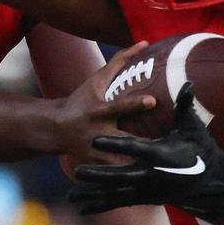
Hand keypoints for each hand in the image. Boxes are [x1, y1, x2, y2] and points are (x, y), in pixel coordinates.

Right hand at [55, 42, 157, 170]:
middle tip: (167, 149)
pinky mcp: (96, 166)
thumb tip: (144, 43)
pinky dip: (130, 178)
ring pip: (120, 163)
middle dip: (143, 146)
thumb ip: (120, 62)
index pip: (118, 107)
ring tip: (163, 170)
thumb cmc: (81, 99)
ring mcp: (95, 152)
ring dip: (139, 166)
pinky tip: (149, 181)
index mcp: (97, 111)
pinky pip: (116, 174)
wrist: (55, 128)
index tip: (153, 101)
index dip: (135, 105)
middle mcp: (96, 132)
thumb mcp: (96, 80)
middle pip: (123, 141)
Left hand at [69, 83, 223, 214]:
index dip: (114, 144)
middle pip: (120, 176)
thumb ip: (185, 105)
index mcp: (161, 155)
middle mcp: (152, 176)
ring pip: (116, 193)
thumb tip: (187, 82)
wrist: (212, 180)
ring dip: (94, 193)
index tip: (95, 139)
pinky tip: (82, 207)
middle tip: (77, 170)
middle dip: (98, 174)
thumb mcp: (193, 127)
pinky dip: (101, 205)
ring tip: (71, 193)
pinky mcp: (146, 198)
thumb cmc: (202, 150)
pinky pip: (120, 202)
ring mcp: (148, 191)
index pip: (134, 149)